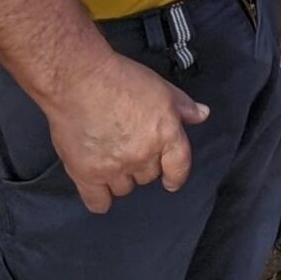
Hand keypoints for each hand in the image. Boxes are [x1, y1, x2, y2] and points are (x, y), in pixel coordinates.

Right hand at [43, 51, 208, 213]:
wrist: (78, 79)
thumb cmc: (119, 78)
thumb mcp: (160, 87)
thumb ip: (183, 105)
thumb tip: (202, 115)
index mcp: (166, 133)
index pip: (179, 166)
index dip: (176, 176)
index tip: (171, 181)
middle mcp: (144, 154)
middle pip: (149, 176)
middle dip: (142, 165)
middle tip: (128, 147)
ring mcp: (116, 167)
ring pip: (125, 188)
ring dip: (120, 178)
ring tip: (109, 157)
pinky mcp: (87, 174)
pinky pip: (98, 202)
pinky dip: (99, 199)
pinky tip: (97, 188)